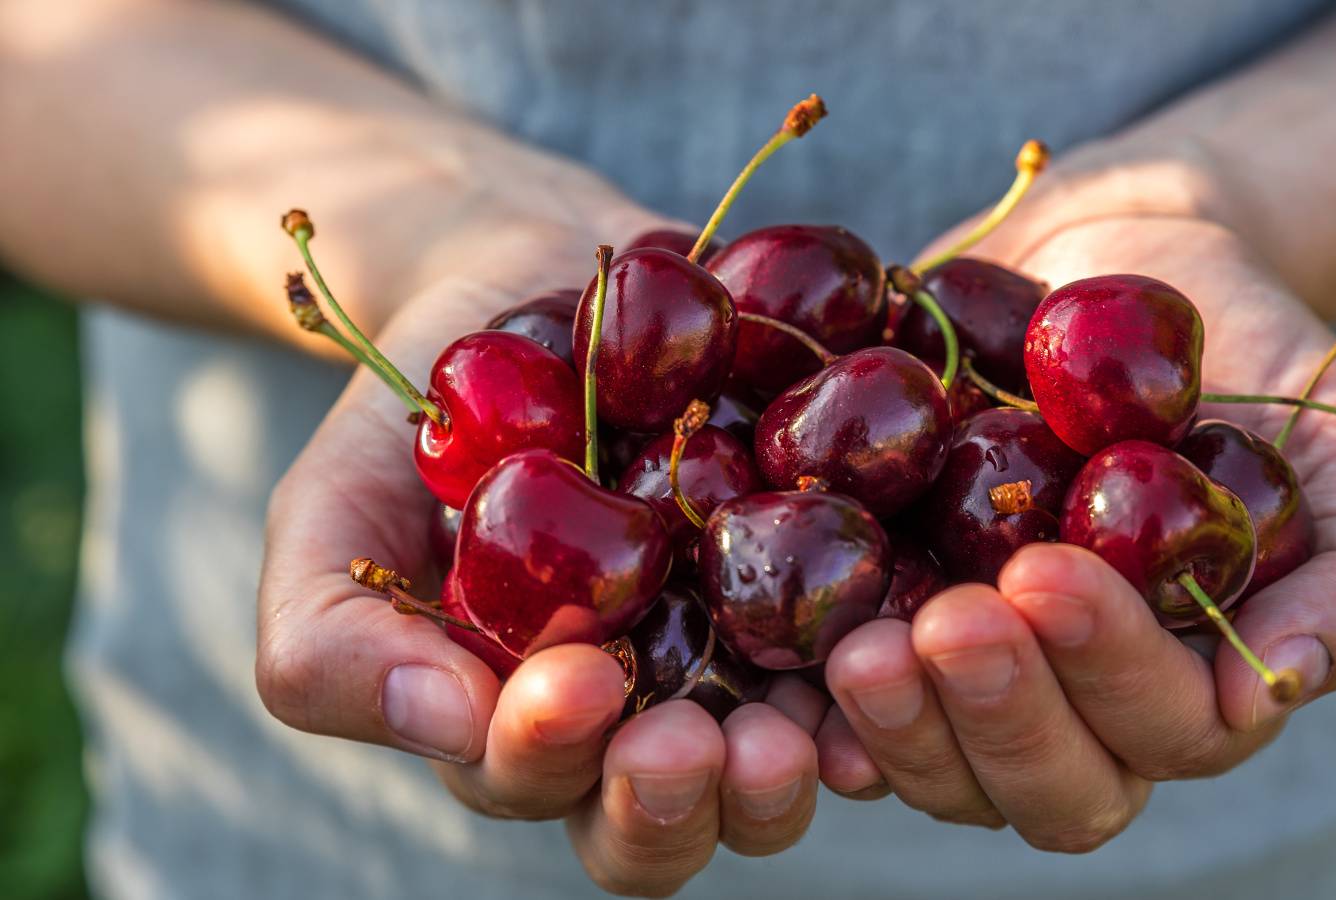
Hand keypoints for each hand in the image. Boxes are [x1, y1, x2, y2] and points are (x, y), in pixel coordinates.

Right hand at [255, 218, 823, 894]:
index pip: (538, 787)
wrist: (530, 283)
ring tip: (807, 710)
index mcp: (524, 725)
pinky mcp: (821, 580)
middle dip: (683, 799)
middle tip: (702, 743)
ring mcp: (740, 655)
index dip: (554, 759)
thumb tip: (449, 728)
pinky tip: (904, 631)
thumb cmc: (420, 416)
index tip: (581, 681)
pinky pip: (869, 645)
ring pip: (781, 764)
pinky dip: (889, 657)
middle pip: (673, 819)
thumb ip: (334, 640)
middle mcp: (643, 716)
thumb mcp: (331, 514)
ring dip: (796, 760)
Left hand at [816, 208, 1335, 850]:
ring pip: (934, 767)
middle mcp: (1072, 704)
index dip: (1107, 675)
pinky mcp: (879, 617)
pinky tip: (781, 664)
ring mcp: (969, 673)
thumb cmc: (1244, 357)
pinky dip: (806, 702)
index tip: (1049, 572)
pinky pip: (835, 700)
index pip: (1160, 733)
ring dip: (895, 724)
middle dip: (993, 715)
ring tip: (858, 643)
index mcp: (1186, 683)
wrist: (1114, 262)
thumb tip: (1284, 685)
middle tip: (946, 624)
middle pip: (1039, 785)